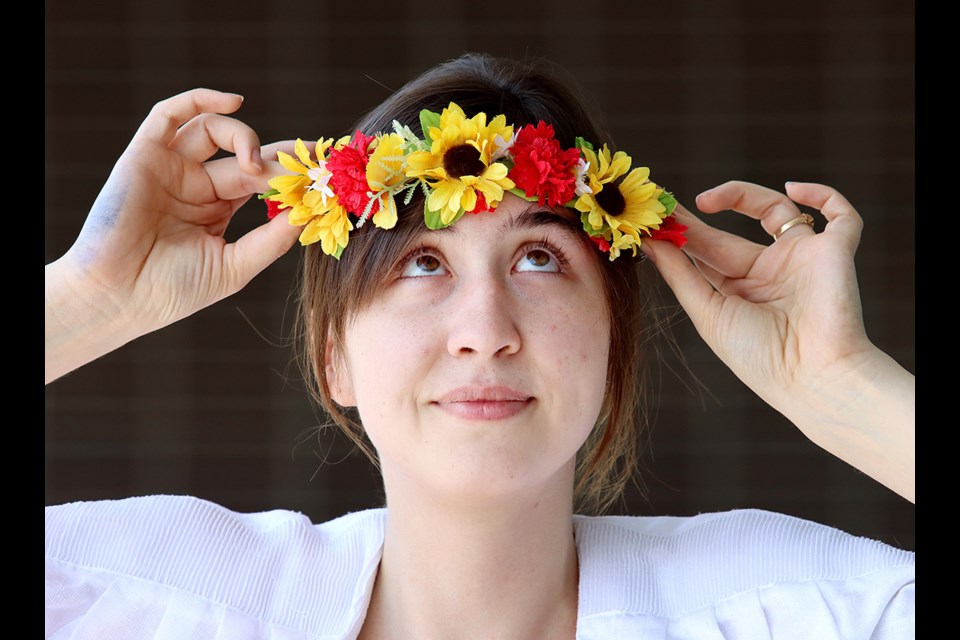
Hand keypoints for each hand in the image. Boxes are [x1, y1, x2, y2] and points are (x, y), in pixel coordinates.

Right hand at [46, 89, 301, 381]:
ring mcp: (170, 168)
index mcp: (216, 209)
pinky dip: (200, 100)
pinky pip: (169, 114)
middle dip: (278, 158)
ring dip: (244, 138)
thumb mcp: (236, 266)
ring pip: (213, 131)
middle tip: (307, 164)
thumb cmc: (172, 291)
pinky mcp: (144, 155)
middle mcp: (195, 184)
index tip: (325, 171)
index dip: (291, 173)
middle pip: (244, 156)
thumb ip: (272, 239)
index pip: (260, 180)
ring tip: (259, 167)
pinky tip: (235, 104)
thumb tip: (309, 212)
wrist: (119, 299)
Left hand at [643, 181, 913, 500]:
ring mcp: (802, 259)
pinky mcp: (836, 252)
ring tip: (704, 200)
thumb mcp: (708, 313)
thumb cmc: (758, 356)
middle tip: (665, 205)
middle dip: (696, 218)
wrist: (812, 376)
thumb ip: (680, 274)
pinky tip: (794, 189)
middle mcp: (770, 272)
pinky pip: (840, 215)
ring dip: (742, 194)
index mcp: (739, 291)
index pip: (706, 252)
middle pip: (730, 232)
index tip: (653, 217)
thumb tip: (650, 241)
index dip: (681, 232)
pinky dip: (824, 194)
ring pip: (777, 209)